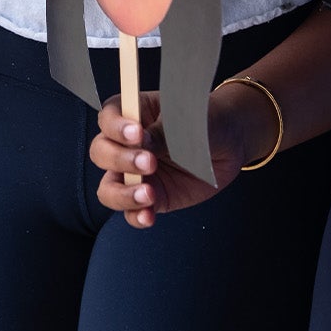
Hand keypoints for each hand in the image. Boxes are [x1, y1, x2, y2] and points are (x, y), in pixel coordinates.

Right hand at [91, 88, 257, 228]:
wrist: (229, 144)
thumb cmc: (206, 121)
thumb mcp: (188, 120)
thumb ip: (163, 133)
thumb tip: (143, 145)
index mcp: (133, 114)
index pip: (108, 118)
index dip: (115, 127)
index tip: (137, 134)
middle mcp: (126, 144)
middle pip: (101, 152)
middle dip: (120, 160)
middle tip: (149, 162)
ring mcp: (135, 174)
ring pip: (108, 187)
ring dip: (123, 193)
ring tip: (148, 194)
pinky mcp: (149, 197)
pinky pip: (131, 211)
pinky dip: (136, 215)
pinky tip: (148, 215)